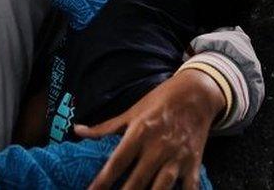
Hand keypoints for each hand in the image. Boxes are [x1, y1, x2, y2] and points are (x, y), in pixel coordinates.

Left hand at [74, 69, 225, 189]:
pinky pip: (190, 187)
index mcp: (139, 133)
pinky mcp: (194, 163)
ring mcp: (177, 157)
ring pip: (162, 187)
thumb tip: (77, 130)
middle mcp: (157, 147)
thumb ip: (105, 127)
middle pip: (138, 179)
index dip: (103, 180)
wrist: (196, 93)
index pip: (117, 162)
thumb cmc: (159, 101)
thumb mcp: (131, 111)